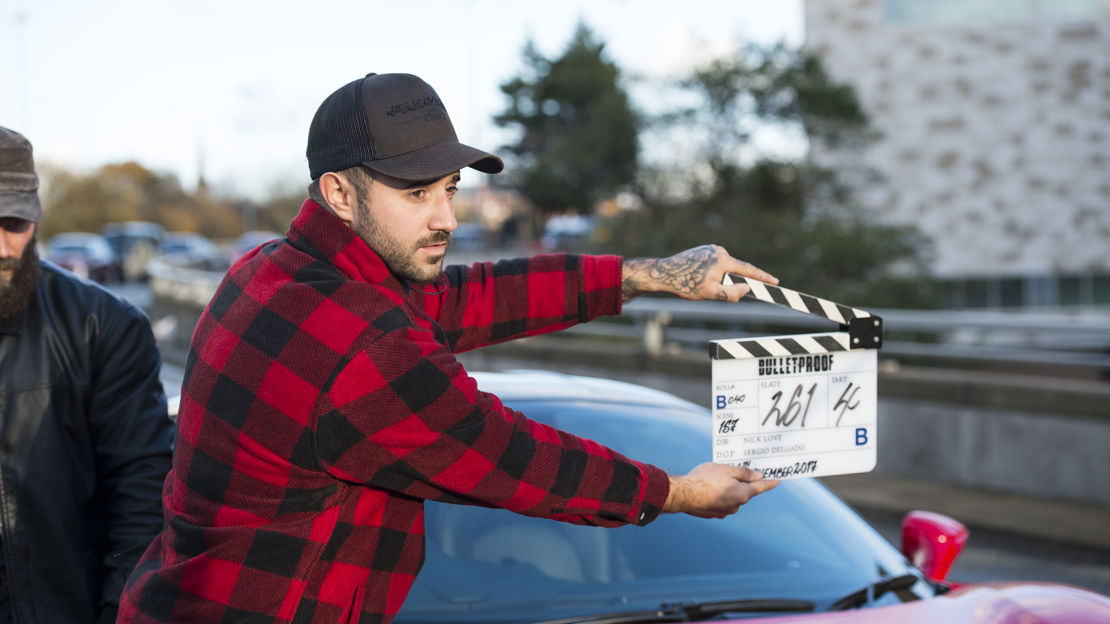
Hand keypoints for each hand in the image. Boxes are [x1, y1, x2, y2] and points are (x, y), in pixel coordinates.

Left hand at [621, 244, 777, 301]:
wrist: (663, 273)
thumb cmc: (686, 285)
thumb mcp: (710, 294)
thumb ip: (731, 294)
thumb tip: (747, 289)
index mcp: (723, 260)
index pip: (748, 270)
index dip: (763, 277)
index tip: (775, 282)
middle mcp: (719, 250)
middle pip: (735, 269)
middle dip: (731, 282)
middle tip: (714, 291)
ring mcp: (710, 248)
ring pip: (724, 268)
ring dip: (720, 278)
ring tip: (700, 286)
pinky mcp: (703, 250)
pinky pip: (714, 264)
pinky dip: (713, 273)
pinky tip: (698, 279)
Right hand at [663, 463, 778, 518]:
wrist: (684, 494)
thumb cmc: (705, 479)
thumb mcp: (727, 469)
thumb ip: (744, 473)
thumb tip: (758, 476)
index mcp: (742, 494)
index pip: (760, 487)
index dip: (769, 483)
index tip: (776, 481)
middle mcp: (735, 506)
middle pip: (743, 492)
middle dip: (739, 482)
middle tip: (729, 471)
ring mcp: (723, 511)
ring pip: (730, 498)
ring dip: (726, 489)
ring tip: (712, 479)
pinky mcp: (712, 514)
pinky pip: (719, 503)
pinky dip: (716, 496)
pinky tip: (706, 489)